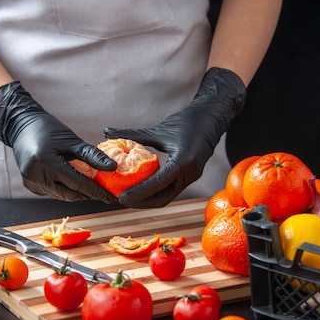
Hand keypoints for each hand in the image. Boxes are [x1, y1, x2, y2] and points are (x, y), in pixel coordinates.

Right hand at [0, 82, 117, 201]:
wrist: (22, 126)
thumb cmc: (48, 130)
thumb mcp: (72, 141)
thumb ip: (92, 156)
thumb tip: (112, 167)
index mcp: (46, 163)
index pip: (77, 183)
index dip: (96, 192)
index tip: (111, 197)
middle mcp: (36, 176)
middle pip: (69, 194)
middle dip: (87, 194)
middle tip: (103, 191)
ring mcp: (31, 183)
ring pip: (61, 195)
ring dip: (76, 191)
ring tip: (89, 183)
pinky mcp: (30, 185)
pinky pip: (53, 192)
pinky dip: (64, 188)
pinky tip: (70, 179)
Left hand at [104, 67, 245, 207]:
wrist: (213, 117)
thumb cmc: (187, 120)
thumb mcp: (159, 130)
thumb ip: (133, 134)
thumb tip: (106, 132)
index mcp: (183, 161)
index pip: (157, 183)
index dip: (138, 193)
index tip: (121, 198)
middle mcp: (190, 173)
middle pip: (163, 197)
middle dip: (142, 202)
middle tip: (121, 200)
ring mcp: (192, 176)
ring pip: (168, 196)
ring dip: (148, 200)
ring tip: (128, 197)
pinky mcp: (192, 176)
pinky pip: (172, 189)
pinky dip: (156, 192)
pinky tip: (142, 189)